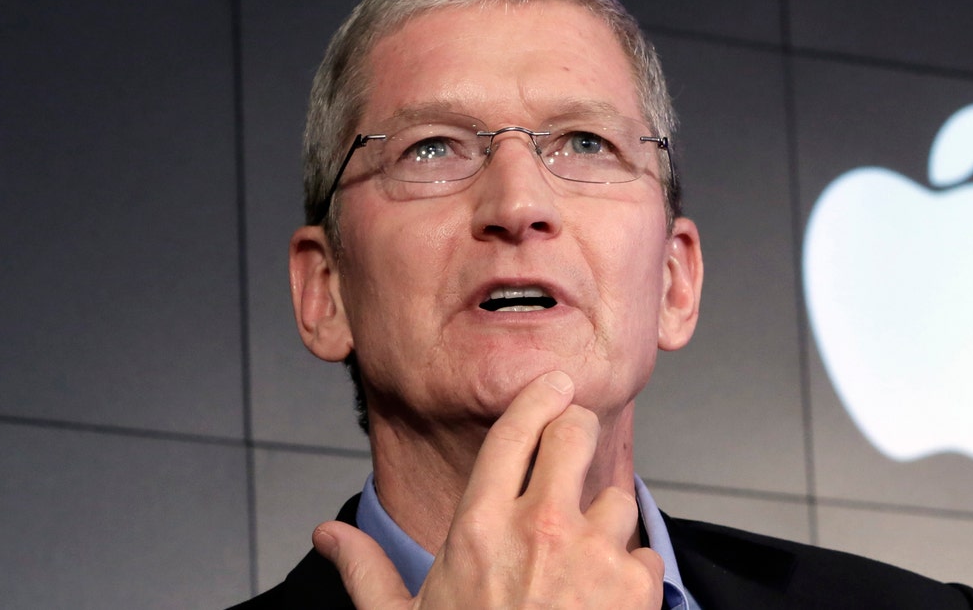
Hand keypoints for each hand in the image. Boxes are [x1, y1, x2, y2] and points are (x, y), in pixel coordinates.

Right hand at [313, 370, 664, 607]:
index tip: (554, 384)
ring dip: (604, 520)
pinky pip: (645, 553)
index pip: (514, 432)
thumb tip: (327, 536)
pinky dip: (631, 572)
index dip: (538, 397)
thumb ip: (367, 572)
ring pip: (616, 497)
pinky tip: (603, 600)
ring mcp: (593, 555)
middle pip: (575, 434)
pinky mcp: (637, 586)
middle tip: (575, 445)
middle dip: (577, 432)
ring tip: (580, 562)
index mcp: (479, 529)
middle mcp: (540, 529)